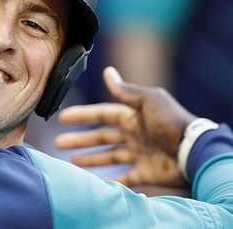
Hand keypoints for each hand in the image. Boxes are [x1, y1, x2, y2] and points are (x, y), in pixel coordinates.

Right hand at [55, 66, 194, 186]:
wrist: (194, 150)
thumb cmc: (170, 122)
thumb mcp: (147, 100)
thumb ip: (125, 90)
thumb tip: (107, 71)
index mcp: (132, 115)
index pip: (101, 114)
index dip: (82, 115)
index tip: (62, 118)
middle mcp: (133, 134)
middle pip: (100, 136)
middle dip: (80, 139)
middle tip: (59, 143)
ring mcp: (139, 153)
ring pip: (108, 156)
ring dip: (90, 158)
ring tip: (72, 161)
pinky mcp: (146, 172)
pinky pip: (124, 177)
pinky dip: (111, 180)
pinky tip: (97, 181)